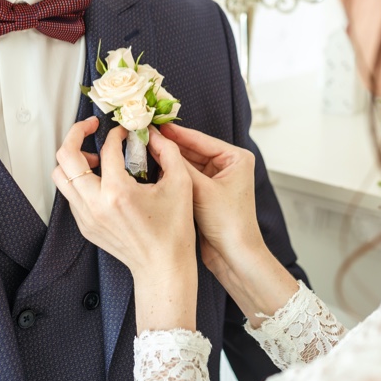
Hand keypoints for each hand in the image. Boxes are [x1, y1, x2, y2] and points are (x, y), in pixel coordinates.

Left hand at [52, 118, 197, 331]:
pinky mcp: (85, 225)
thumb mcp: (181, 184)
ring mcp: (86, 216)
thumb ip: (168, 151)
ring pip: (60, 177)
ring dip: (74, 159)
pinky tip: (101, 179)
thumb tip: (154, 133)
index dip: (117, 133)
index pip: (107, 148)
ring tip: (95, 157)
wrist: (162, 268)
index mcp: (117, 192)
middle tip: (91, 127)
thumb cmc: (174, 229)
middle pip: (65, 157)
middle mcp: (95, 204)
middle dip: (76, 134)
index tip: (127, 132)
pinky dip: (79, 179)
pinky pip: (70, 194)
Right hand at [159, 123, 298, 325]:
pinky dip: (172, 175)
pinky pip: (186, 179)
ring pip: (187, 164)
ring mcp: (217, 180)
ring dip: (169, 160)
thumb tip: (159, 143)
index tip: (154, 124)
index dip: (175, 132)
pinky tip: (153, 169)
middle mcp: (228, 165)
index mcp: (236, 158)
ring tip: (144, 150)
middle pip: (192, 150)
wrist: (235, 256)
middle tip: (144, 136)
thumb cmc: (228, 223)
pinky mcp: (207, 194)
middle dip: (170, 146)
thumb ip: (180, 165)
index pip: (200, 139)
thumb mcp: (201, 189)